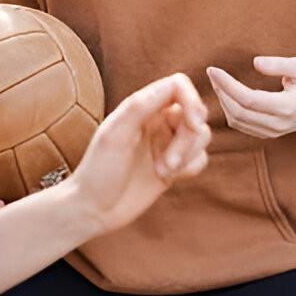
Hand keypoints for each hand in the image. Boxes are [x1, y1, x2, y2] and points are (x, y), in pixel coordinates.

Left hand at [63, 73, 210, 235]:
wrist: (94, 209)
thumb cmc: (98, 170)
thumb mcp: (114, 134)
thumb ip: (141, 106)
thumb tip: (174, 86)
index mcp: (141, 106)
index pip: (179, 85)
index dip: (192, 101)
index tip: (193, 124)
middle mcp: (156, 121)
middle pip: (195, 113)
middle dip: (188, 139)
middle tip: (168, 162)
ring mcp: (166, 143)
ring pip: (201, 136)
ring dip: (187, 155)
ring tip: (162, 171)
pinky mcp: (174, 166)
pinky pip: (200, 158)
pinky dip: (190, 168)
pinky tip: (166, 178)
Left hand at [206, 58, 295, 139]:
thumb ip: (279, 64)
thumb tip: (255, 63)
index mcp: (287, 107)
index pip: (248, 99)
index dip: (227, 85)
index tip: (213, 69)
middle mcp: (279, 124)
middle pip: (238, 112)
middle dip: (221, 92)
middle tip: (212, 73)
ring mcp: (273, 132)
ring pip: (237, 121)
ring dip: (223, 101)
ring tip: (218, 81)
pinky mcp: (268, 134)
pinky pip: (241, 125)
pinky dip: (229, 110)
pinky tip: (226, 94)